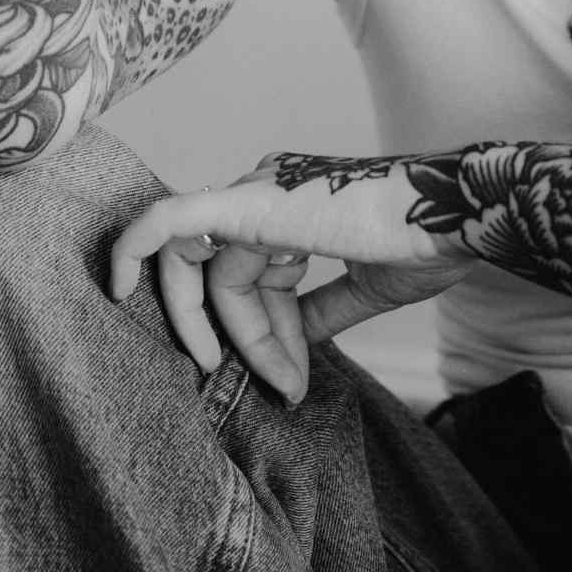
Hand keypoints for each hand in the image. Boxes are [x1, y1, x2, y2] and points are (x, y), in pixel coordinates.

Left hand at [108, 159, 474, 403]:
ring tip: (285, 374)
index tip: (296, 378)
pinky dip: (134, 248)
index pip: (248, 272)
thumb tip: (293, 347)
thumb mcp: (364, 287)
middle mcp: (266, 189)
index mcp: (290, 204)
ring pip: (208, 271)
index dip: (266, 332)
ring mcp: (257, 191)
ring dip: (242, 334)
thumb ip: (318, 311)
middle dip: (234, 333)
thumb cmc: (427, 242)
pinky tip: (116, 285)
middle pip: (214, 269)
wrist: (456, 217)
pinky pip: (169, 220)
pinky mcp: (251, 203)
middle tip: (272, 382)